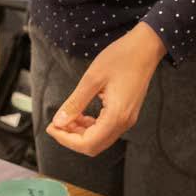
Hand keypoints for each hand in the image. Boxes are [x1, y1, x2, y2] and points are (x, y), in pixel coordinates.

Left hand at [47, 22, 165, 156]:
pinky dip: (90, 127)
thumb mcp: (91, 79)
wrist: (145, 48)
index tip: (51, 127)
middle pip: (94, 146)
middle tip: (55, 123)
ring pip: (99, 139)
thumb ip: (75, 103)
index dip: (66, 139)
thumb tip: (58, 122)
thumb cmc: (120, 58)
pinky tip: (80, 114)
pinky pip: (105, 130)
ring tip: (66, 117)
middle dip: (71, 138)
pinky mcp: (126, 114)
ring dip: (80, 133)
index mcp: (116, 116)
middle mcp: (124, 123)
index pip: (88, 143)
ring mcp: (127, 119)